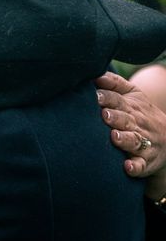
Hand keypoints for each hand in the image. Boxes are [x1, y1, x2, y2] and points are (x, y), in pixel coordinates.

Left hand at [95, 71, 165, 197]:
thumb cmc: (139, 112)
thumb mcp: (132, 94)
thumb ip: (113, 83)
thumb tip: (94, 73)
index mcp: (131, 107)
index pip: (118, 100)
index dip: (107, 98)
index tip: (95, 96)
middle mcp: (137, 124)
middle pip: (125, 119)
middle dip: (115, 117)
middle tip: (105, 115)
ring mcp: (143, 143)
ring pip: (133, 141)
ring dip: (124, 139)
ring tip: (114, 136)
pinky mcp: (145, 161)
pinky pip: (141, 165)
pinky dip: (135, 167)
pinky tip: (127, 166)